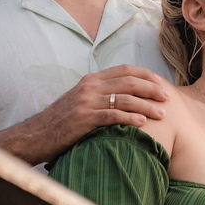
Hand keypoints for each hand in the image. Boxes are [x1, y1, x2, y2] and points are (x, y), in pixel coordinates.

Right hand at [0, 65, 168, 164]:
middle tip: (168, 97)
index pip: (125, 70)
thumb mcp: (81, 100)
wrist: (37, 134)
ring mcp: (87, 102)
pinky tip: (144, 123)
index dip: (146, 74)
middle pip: (129, 82)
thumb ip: (100, 93)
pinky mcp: (84, 119)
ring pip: (125, 99)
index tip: (161, 82)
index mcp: (91, 79)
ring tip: (162, 114)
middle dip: (152, 88)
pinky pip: (113, 116)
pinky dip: (131, 118)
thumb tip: (125, 94)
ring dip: (147, 106)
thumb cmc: (62, 120)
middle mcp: (90, 86)